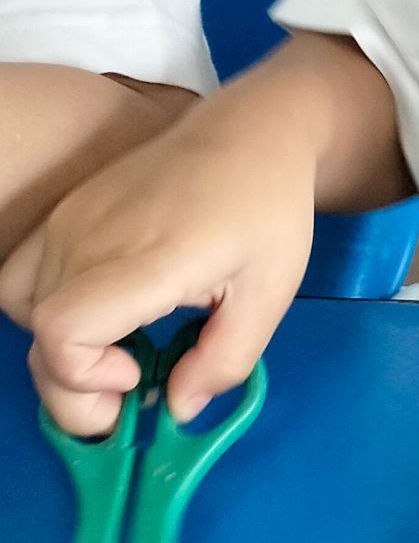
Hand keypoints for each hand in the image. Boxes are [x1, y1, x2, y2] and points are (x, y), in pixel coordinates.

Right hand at [0, 91, 317, 435]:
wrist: (251, 133)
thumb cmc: (268, 211)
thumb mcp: (270, 295)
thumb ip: (223, 361)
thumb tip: (176, 409)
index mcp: (150, 258)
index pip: (63, 329)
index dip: (84, 374)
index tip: (138, 373)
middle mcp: (94, 236)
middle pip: (39, 334)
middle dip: (75, 386)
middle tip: (133, 388)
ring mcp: (71, 219)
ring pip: (22, 306)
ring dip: (59, 345)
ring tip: (116, 348)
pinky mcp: (64, 212)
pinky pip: (25, 275)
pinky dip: (47, 308)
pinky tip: (101, 311)